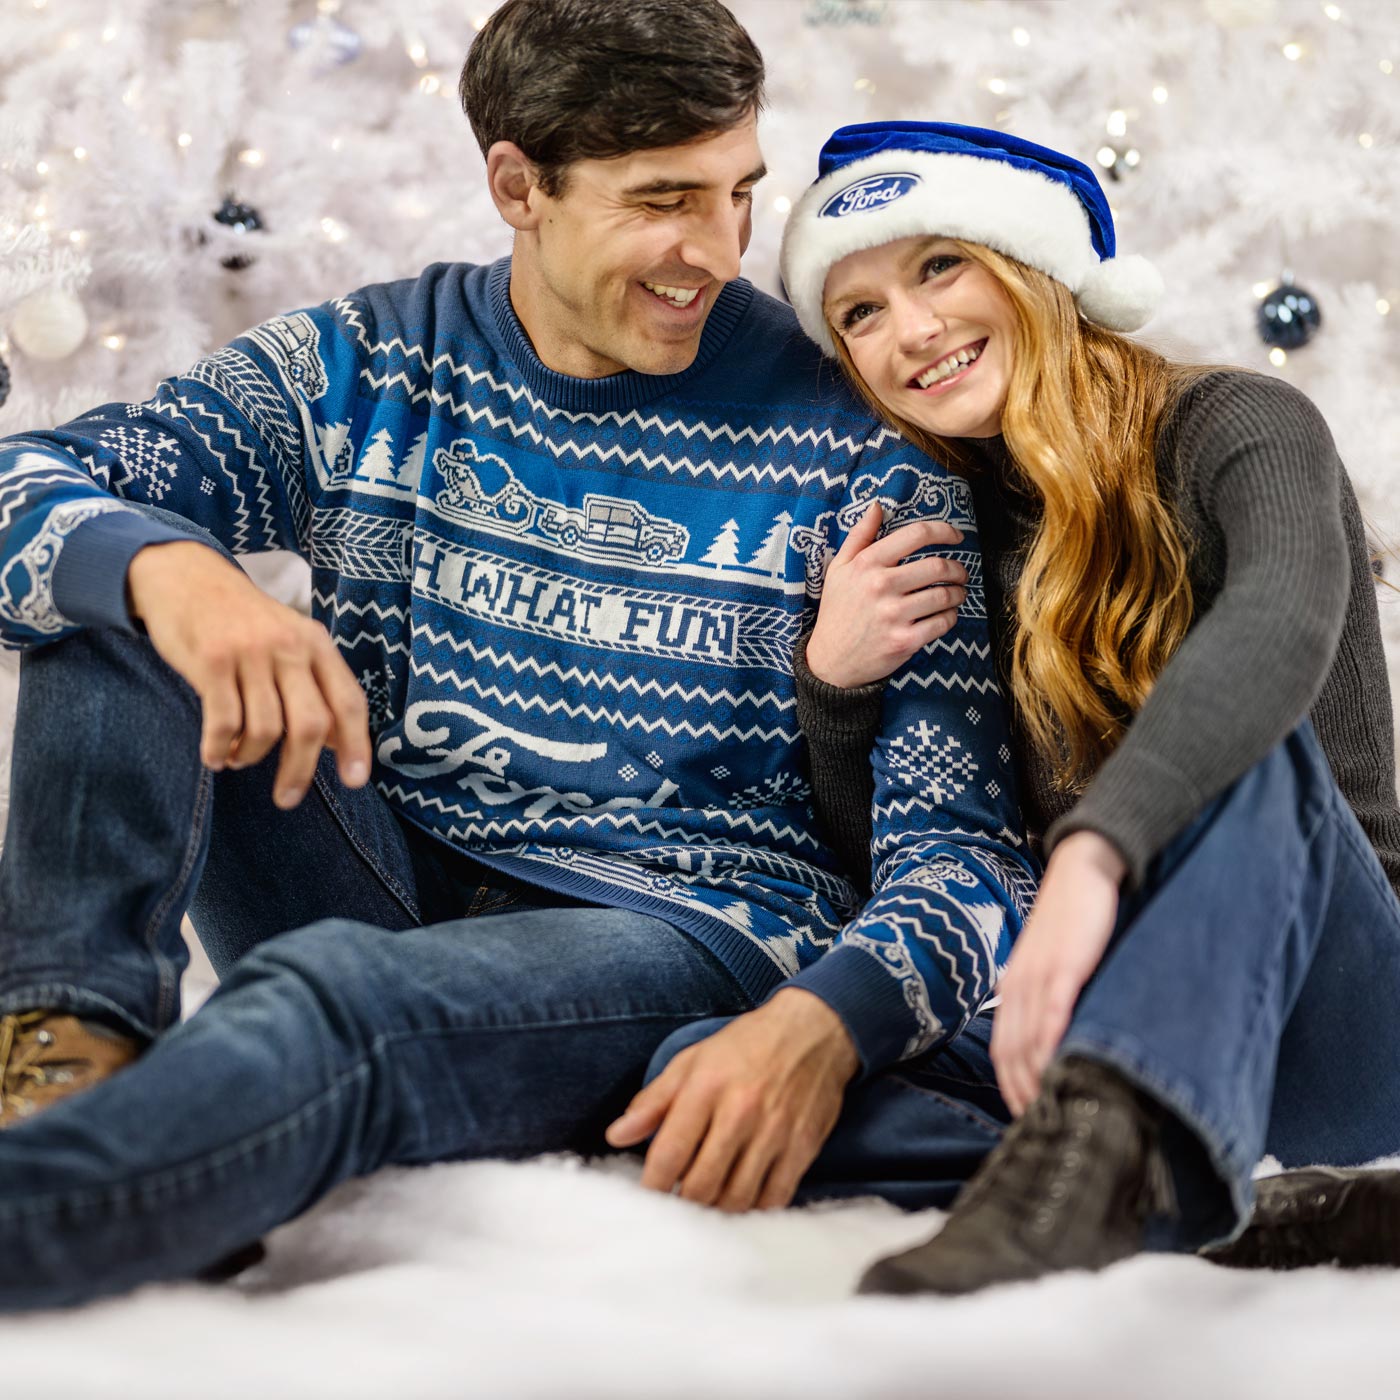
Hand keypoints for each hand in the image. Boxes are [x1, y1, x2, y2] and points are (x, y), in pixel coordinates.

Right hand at [127, 540, 371, 807]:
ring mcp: (250, 653)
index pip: (349, 702)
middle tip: (287, 798)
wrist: (186, 577)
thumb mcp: (291, 640)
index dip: (356, 745)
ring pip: (265, 729)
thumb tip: (338, 744)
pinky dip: (220, 749)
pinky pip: (224, 722)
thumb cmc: (244, 621)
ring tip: (239, 760)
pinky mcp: (211, 661)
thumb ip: (316, 686)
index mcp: (317, 644)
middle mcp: (289, 647)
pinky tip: (216, 757)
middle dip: (301, 770)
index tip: (355, 782)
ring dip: (252, 757)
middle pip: (310, 724)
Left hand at [605, 988, 859, 1211]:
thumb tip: (616, 1136)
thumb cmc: (746, 1045)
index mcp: (706, 1087)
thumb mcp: (693, 1060)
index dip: (653, 1186)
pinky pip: (774, 1198)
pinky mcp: (803, 1147)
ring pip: (737, 1199)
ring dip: (717, 1209)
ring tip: (709, 1200)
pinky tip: (743, 1197)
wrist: (814, 1030)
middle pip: (701, 1186)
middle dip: (684, 1202)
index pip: (669, 1154)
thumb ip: (653, 1101)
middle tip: (680, 1201)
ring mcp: (775, 1132)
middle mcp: (740, 1112)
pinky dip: (754, 1208)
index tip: (649, 1195)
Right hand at [805, 503, 967, 688]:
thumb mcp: (839, 569)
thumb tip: (877, 506)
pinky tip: (946, 615)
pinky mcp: (905, 641)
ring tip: (957, 594)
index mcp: (867, 564)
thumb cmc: (838, 611)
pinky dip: (951, 617)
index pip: (917, 535)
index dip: (945, 531)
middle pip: (938, 566)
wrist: (830, 660)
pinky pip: (943, 623)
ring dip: (959, 593)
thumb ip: (859, 536)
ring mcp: (894, 615)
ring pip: (945, 595)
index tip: (956, 536)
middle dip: (957, 568)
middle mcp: (881, 586)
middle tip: (960, 573)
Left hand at [990, 831, 1126, 1115]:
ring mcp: (1037, 977)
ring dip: (1038, 1079)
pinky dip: (1054, 1043)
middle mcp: (1016, 986)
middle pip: (1011, 1053)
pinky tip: (1060, 1067)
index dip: (1010, 1087)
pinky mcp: (1063, 967)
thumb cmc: (1071, 923)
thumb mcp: (1050, 965)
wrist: (1082, 872)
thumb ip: (1048, 999)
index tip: (1025, 1117)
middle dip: (1022, 1093)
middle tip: (1039, 1127)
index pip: (1002, 1050)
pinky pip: (1053, 1012)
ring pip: (1029, 1040)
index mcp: (1011, 988)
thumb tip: (1056, 1041)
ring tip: (1053, 1111)